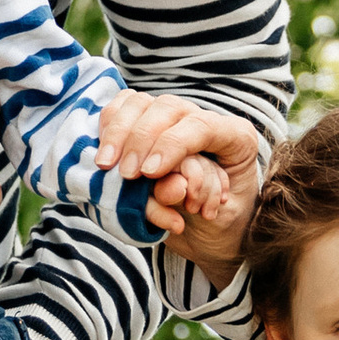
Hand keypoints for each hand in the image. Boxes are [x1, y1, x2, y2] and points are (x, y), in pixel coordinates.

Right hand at [96, 92, 264, 261]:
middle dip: (141, 139)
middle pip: (167, 108)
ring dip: (118, 132)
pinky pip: (122, 109)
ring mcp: (174, 120)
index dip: (172, 145)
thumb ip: (197, 196)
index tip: (149, 173)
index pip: (202, 126)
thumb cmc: (223, 226)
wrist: (215, 236)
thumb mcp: (218, 216)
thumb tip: (169, 185)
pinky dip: (108, 126)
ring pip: (140, 103)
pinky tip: (103, 152)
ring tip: (105, 165)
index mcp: (235, 137)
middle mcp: (203, 121)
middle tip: (126, 174)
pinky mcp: (148, 126)